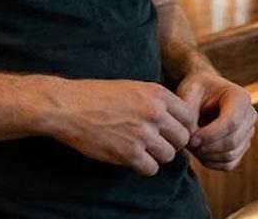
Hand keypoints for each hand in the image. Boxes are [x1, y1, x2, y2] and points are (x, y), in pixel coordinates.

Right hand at [45, 79, 198, 176]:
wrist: (68, 106)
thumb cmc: (97, 96)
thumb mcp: (132, 87)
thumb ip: (156, 101)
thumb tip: (178, 121)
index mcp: (157, 93)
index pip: (189, 117)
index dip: (180, 126)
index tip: (167, 131)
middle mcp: (154, 113)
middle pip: (182, 139)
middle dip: (170, 143)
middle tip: (153, 142)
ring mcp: (142, 134)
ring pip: (168, 155)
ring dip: (156, 156)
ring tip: (140, 149)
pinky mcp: (129, 153)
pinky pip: (151, 168)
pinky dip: (143, 167)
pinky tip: (130, 158)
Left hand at [176, 72, 256, 171]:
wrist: (204, 93)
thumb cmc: (196, 89)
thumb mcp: (189, 91)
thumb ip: (189, 112)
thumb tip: (191, 135)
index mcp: (240, 97)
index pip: (231, 122)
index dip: (210, 134)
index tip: (190, 138)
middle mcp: (250, 116)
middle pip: (232, 141)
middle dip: (207, 147)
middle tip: (187, 143)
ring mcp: (248, 133)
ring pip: (231, 155)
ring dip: (207, 156)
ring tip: (190, 146)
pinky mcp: (242, 147)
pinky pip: (229, 164)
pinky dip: (212, 163)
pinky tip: (198, 153)